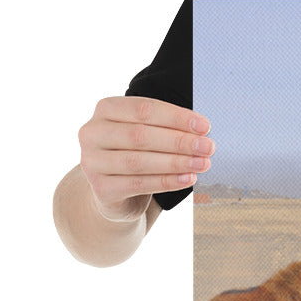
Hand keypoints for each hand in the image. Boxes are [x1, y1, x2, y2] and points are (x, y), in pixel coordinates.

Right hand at [78, 97, 214, 221]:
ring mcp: (92, 162)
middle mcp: (92, 133)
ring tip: (202, 164)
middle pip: (140, 135)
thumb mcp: (148, 132)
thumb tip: (202, 131)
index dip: (176, 117)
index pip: (144, 109)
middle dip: (179, 141)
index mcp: (106, 109)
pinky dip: (167, 181)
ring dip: (176, 162)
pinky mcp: (101, 188)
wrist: (116, 191)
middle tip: (208, 147)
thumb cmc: (138, 152)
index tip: (205, 126)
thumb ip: (168, 126)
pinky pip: (139, 184)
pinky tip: (188, 179)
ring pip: (139, 161)